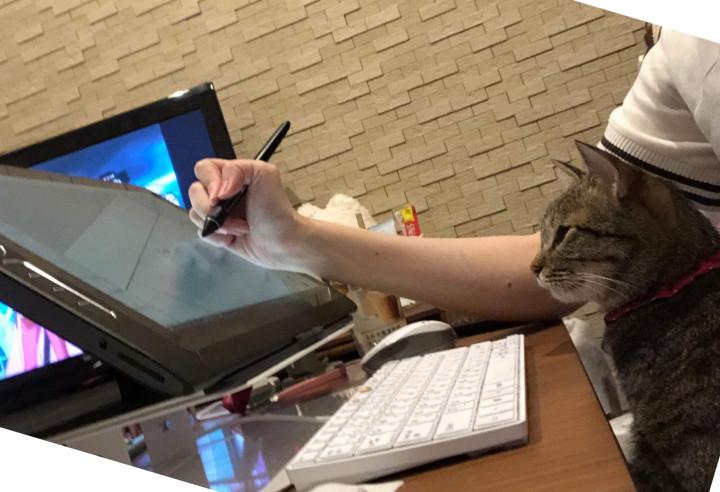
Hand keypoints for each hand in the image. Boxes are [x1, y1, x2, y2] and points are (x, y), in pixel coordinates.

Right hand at [188, 158, 303, 270]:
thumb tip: (217, 189)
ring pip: (195, 213)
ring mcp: (219, 213)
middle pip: (194, 192)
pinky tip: (235, 236)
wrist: (284, 242)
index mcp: (232, 175)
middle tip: (229, 213)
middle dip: (210, 207)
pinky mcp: (218, 232)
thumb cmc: (278, 210)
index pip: (204, 169)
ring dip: (218, 224)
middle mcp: (222, 192)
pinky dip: (218, 237)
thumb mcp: (265, 175)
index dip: (210, 181)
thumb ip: (238, 169)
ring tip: (239, 227)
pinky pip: (203, 232)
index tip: (223, 195)